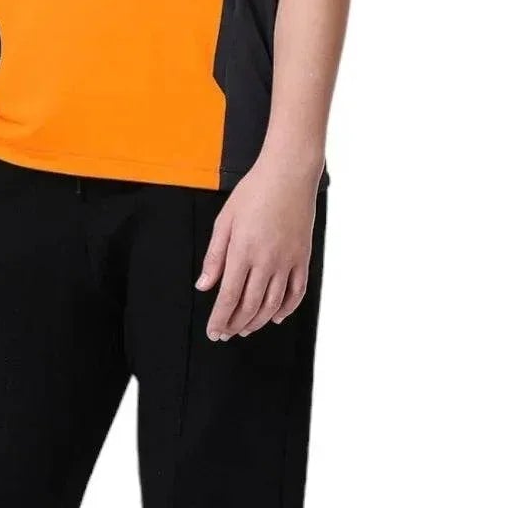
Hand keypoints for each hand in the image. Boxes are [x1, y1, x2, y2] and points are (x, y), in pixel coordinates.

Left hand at [194, 158, 320, 338]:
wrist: (289, 174)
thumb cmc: (253, 192)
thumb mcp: (224, 221)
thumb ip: (214, 257)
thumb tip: (203, 286)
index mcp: (242, 251)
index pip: (228, 297)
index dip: (220, 320)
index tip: (213, 332)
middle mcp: (266, 260)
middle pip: (250, 306)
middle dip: (235, 325)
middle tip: (226, 333)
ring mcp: (287, 261)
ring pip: (273, 304)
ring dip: (257, 322)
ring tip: (245, 329)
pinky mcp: (303, 258)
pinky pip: (296, 292)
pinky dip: (286, 309)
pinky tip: (275, 317)